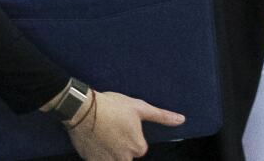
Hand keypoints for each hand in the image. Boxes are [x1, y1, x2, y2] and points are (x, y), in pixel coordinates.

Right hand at [66, 89, 183, 160]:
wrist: (82, 110)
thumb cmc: (113, 107)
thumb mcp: (140, 108)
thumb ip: (162, 117)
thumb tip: (181, 120)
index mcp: (136, 147)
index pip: (140, 148)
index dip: (133, 136)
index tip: (126, 126)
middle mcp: (122, 158)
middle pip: (126, 157)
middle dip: (122, 146)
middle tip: (114, 130)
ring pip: (112, 160)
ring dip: (110, 151)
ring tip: (105, 134)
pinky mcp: (89, 160)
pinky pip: (98, 160)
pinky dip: (97, 152)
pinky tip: (95, 138)